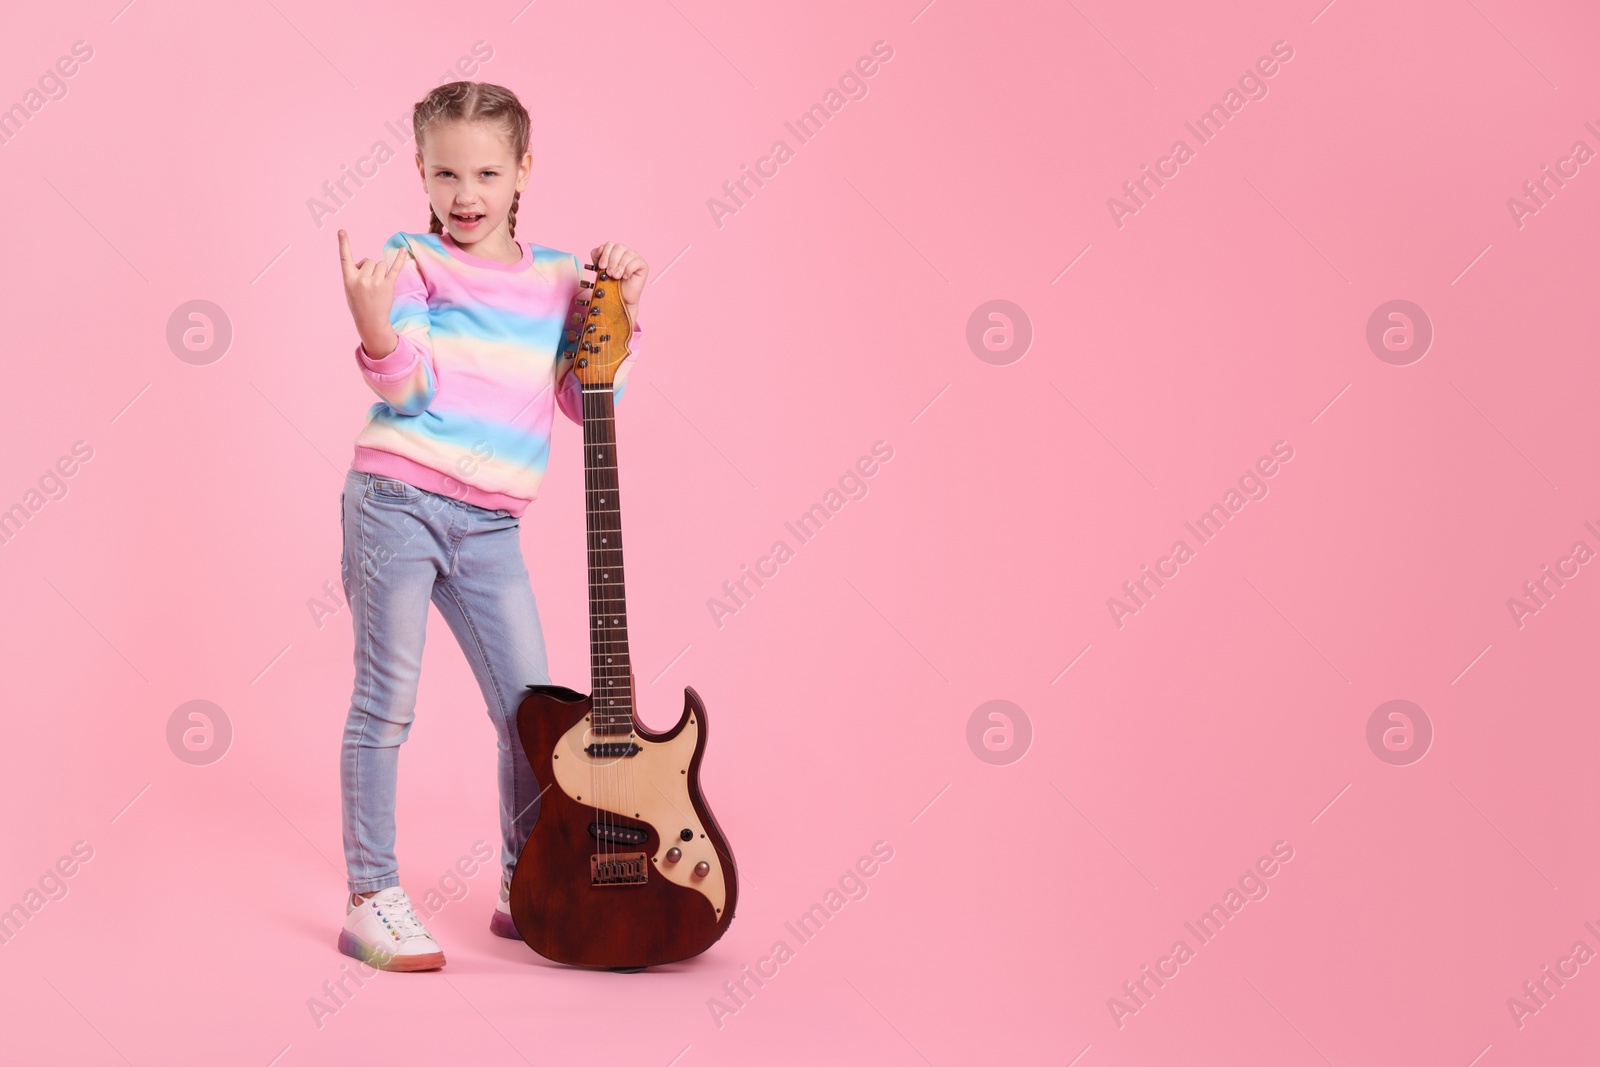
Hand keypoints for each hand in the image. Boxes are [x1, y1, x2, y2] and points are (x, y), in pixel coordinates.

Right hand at [338, 229, 406, 356]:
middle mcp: (361, 279)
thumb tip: (368, 262)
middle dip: (370, 268)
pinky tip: (403, 249)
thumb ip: (355, 273)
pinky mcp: (388, 285)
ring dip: (380, 272)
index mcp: (349, 279)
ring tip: (377, 286)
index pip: (345, 258)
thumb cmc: (359, 304)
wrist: (370, 322)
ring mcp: (375, 282)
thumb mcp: (349, 289)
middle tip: (369, 284)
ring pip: (380, 264)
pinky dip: (399, 258)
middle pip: (369, 260)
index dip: (343, 244)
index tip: (342, 230)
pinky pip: (395, 268)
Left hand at [588, 241, 646, 319]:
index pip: (610, 244)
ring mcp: (635, 257)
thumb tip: (600, 247)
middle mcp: (626, 252)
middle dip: (612, 261)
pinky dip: (629, 269)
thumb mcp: (599, 269)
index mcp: (615, 251)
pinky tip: (626, 277)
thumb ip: (597, 256)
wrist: (620, 298)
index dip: (605, 254)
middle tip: (609, 273)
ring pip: (628, 254)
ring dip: (620, 266)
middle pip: (619, 247)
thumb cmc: (611, 283)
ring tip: (616, 277)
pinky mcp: (643, 265)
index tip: (601, 266)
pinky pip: (636, 262)